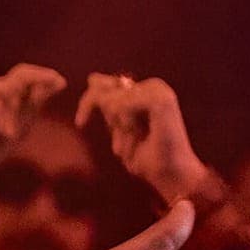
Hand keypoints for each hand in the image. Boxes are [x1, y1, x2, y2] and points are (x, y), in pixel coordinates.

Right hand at [0, 63, 65, 178]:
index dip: (42, 77)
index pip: (23, 77)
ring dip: (8, 113)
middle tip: (34, 112)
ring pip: (2, 86)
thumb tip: (60, 81)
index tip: (62, 83)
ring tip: (6, 135)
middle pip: (16, 76)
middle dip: (28, 96)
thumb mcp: (22, 126)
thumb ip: (37, 104)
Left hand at [74, 72, 208, 206]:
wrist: (168, 172)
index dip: (87, 103)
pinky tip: (141, 133)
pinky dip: (125, 125)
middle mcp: (152, 85)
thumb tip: (93, 76)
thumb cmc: (145, 155)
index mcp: (143, 90)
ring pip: (112, 101)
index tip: (80, 124)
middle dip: (107, 120)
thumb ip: (107, 103)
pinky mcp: (161, 100)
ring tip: (137, 139)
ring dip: (119, 128)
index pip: (101, 85)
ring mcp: (159, 90)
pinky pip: (122, 106)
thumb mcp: (118, 126)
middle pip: (104, 92)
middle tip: (127, 139)